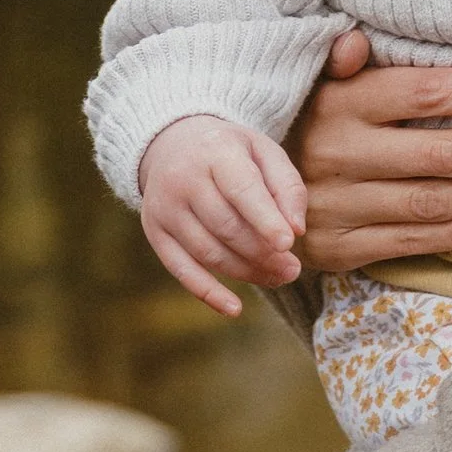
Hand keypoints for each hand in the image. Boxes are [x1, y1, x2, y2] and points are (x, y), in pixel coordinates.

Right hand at [140, 113, 309, 317]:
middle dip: (262, 253)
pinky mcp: (155, 232)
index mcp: (215, 152)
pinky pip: (181, 270)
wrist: (170, 143)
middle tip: (293, 269)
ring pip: (208, 252)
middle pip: (226, 226)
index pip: (241, 189)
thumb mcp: (262, 150)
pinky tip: (234, 308)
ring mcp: (164, 209)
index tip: (288, 243)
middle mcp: (183, 180)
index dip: (264, 219)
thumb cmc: (229, 150)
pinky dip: (207, 293)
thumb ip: (286, 185)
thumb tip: (296, 230)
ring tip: (278, 277)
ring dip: (245, 272)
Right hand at [290, 32, 451, 275]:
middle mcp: (341, 154)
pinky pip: (413, 242)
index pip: (429, 94)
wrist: (242, 192)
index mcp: (341, 103)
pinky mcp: (341, 248)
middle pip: (443, 152)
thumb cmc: (302, 123)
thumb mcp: (313, 83)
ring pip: (435, 201)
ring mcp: (340, 205)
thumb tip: (354, 40)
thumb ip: (342, 62)